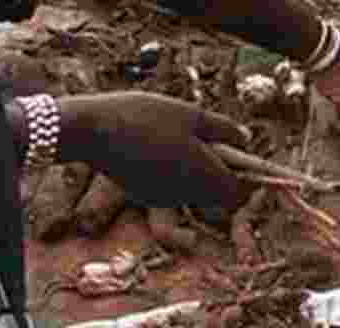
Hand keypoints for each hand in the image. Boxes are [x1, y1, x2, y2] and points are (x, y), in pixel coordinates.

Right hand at [55, 92, 250, 207]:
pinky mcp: (148, 197)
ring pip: (194, 192)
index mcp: (208, 177)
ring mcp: (169, 199)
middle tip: (208, 146)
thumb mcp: (191, 115)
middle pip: (218, 196)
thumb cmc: (145, 118)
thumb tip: (247, 139)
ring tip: (176, 140)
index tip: (238, 159)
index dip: (244, 179)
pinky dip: (171, 173)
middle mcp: (191, 196)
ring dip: (195, 173)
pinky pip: (171, 189)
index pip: (240, 194)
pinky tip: (154, 148)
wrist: (92, 132)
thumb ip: (224, 129)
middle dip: (219, 176)